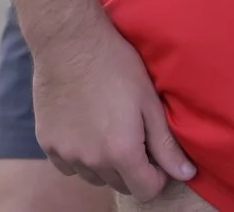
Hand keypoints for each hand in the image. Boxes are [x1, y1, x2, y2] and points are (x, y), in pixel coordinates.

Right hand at [29, 12, 196, 200]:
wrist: (69, 43)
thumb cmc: (116, 66)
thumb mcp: (149, 102)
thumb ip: (166, 145)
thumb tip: (186, 175)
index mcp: (121, 152)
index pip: (146, 191)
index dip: (157, 176)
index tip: (157, 153)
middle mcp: (92, 161)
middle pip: (120, 185)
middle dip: (133, 168)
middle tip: (135, 134)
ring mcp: (66, 154)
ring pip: (94, 177)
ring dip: (106, 163)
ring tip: (109, 128)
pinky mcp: (47, 144)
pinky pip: (70, 165)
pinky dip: (80, 155)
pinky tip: (86, 127)